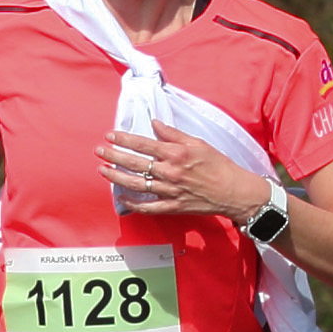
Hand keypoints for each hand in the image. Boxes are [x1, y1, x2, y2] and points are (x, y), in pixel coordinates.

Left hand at [99, 123, 270, 221]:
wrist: (233, 191)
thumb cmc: (218, 165)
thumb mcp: (198, 143)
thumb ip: (174, 134)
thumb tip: (155, 124)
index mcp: (177, 154)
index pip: (144, 144)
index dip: (124, 139)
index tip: (110, 135)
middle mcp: (170, 172)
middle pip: (135, 163)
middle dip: (114, 156)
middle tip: (99, 151)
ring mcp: (169, 191)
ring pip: (136, 184)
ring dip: (116, 177)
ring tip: (102, 170)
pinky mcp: (172, 206)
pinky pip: (147, 207)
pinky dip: (132, 203)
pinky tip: (120, 197)